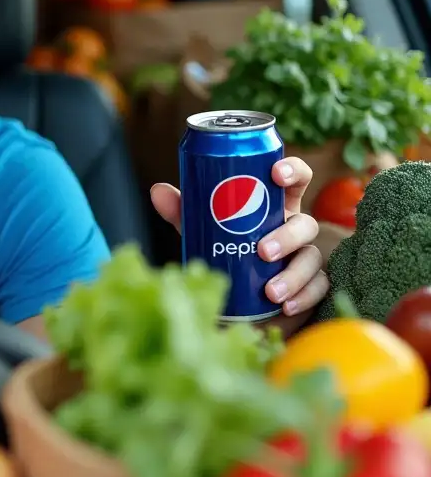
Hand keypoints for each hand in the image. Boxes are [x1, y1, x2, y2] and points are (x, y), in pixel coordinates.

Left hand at [150, 157, 327, 331]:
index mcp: (275, 207)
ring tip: (270, 292)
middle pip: (306, 223)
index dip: (292, 170)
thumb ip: (183, 212)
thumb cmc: (224, 250)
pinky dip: (303, 298)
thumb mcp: (202, 231)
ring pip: (312, 258)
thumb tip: (158, 191)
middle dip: (288, 235)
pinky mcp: (310, 285)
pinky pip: (318, 289)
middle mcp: (295, 229)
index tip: (276, 173)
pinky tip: (286, 306)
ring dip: (294, 274)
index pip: (295, 180)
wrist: (235, 298)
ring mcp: (305, 256)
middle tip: (262, 251)